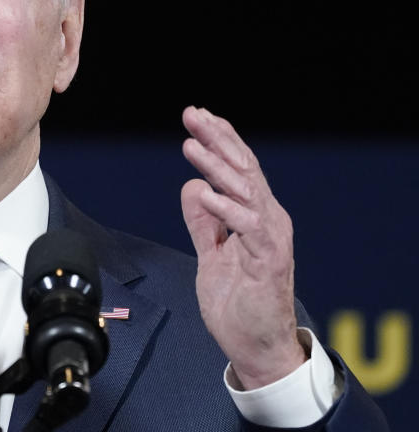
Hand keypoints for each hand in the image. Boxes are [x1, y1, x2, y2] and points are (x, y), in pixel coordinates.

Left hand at [180, 106, 305, 389]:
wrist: (256, 348)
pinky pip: (248, 226)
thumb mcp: (212, 255)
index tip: (197, 115)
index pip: (238, 169)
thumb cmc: (238, 303)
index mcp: (255, 216)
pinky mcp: (269, 262)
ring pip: (245, 191)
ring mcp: (271, 239)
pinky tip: (205, 192)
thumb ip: (203, 222)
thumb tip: (191, 187)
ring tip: (190, 144)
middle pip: (243, 169)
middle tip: (192, 113)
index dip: (219, 140)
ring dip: (216, 166)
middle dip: (217, 139)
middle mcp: (268, 220)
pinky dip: (226, 207)